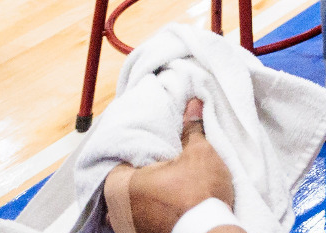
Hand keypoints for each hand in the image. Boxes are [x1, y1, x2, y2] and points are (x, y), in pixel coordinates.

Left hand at [106, 99, 236, 232]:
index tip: (150, 142)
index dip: (136, 147)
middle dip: (140, 170)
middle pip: (124, 180)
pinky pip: (139, 216)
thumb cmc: (199, 196)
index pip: (119, 157)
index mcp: (120, 184)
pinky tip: (166, 201)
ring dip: (144, 191)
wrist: (209, 232)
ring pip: (130, 201)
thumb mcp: (200, 154)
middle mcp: (116, 208)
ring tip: (164, 180)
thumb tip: (192, 106)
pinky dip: (149, 208)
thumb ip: (192, 130)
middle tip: (159, 159)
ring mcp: (126, 226)